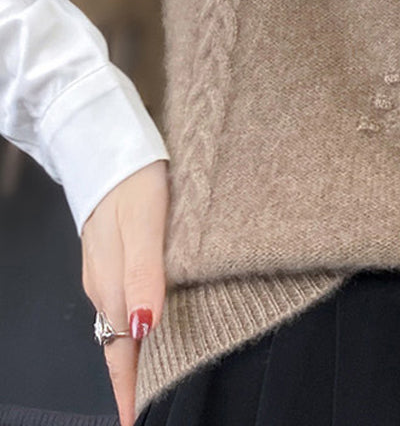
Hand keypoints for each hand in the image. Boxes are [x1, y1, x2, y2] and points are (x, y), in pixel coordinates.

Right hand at [81, 159, 168, 425]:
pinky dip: (138, 319)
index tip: (139, 420)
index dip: (132, 388)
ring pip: (122, 321)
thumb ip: (144, 276)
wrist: (108, 136)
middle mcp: (106, 283)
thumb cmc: (132, 177)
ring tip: (160, 374)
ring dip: (139, 350)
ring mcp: (107, 266)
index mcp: (113, 284)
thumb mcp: (144, 224)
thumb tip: (144, 329)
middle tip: (158, 404)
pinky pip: (124, 297)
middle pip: (121, 344)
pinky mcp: (114, 249)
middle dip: (136, 378)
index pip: (122, 352)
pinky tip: (154, 321)